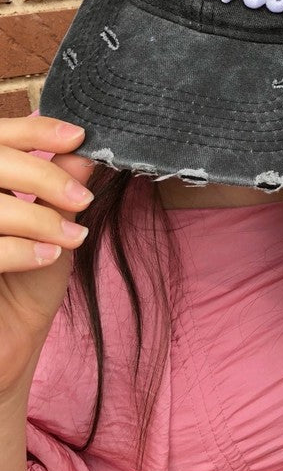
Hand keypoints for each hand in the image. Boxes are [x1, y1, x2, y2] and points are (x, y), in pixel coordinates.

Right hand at [0, 116, 94, 397]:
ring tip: (70, 237)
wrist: (10, 341)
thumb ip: (61, 185)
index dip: (35, 128)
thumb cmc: (28, 281)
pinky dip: (22, 248)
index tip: (78, 135)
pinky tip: (46, 257)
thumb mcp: (53, 226)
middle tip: (82, 200)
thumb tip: (84, 147)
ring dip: (40, 218)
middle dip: (43, 174)